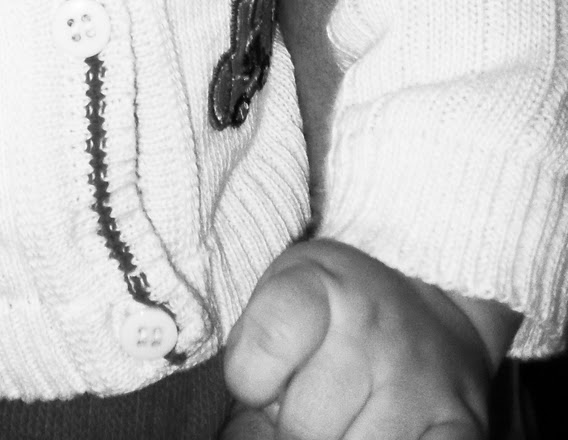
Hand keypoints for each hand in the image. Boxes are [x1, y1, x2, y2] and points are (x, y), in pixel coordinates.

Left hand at [222, 239, 496, 439]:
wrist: (433, 291)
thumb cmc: (336, 307)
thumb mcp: (281, 298)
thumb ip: (250, 361)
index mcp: (317, 285)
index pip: (257, 359)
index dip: (249, 382)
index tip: (260, 379)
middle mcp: (372, 329)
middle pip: (302, 428)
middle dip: (293, 429)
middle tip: (310, 405)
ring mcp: (420, 381)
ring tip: (345, 420)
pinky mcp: (461, 425)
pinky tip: (377, 432)